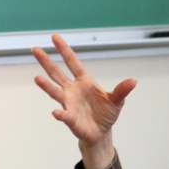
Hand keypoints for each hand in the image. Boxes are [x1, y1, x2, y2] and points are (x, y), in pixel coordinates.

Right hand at [32, 34, 135, 166]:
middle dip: (47, 62)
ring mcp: (69, 103)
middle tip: (35, 49)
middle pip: (57, 74)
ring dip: (47, 86)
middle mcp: (73, 90)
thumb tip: (133, 81)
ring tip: (37, 78)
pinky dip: (61, 114)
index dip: (64, 50)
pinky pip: (65, 116)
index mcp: (84, 82)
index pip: (73, 63)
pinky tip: (57, 113)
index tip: (55, 37)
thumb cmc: (106, 113)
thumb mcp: (117, 100)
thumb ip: (122, 90)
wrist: (101, 132)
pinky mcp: (71, 119)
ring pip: (56, 92)